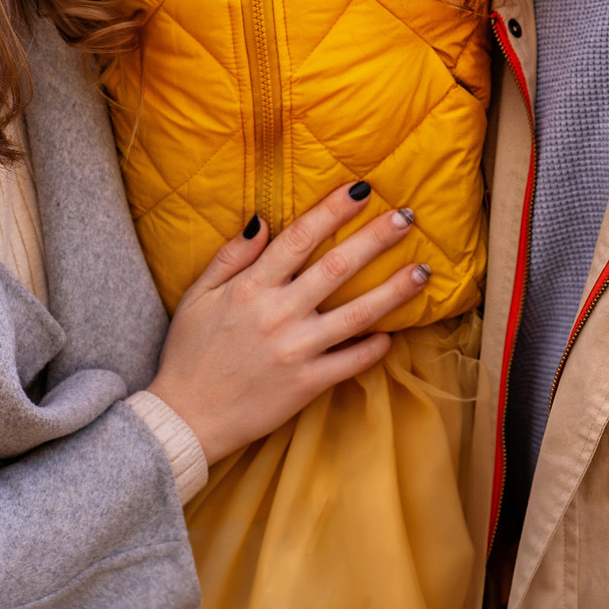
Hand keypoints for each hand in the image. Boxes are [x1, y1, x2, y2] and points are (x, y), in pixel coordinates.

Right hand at [145, 182, 428, 464]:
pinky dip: (375, 348)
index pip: (300, 238)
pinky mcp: (306, 384)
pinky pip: (351, 362)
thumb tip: (262, 220)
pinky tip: (393, 335)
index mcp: (251, 287)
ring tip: (423, 273)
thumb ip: (231, 256)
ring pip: (357, 314)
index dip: (333, 210)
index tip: (361, 190)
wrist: (185, 418)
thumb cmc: (189, 354)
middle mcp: (278, 313)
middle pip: (339, 267)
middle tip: (407, 218)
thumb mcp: (197, 296)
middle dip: (377, 239)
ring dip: (394, 291)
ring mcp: (296, 350)